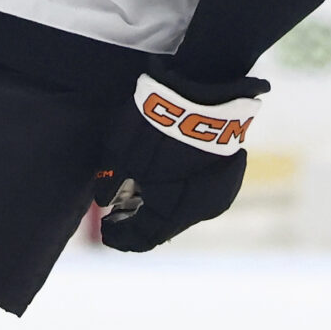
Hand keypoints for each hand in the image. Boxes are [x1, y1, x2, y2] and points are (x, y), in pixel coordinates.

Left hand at [91, 67, 266, 252]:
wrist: (202, 90)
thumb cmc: (154, 125)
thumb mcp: (119, 153)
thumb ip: (110, 183)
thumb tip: (105, 202)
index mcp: (174, 212)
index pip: (144, 239)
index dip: (121, 239)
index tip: (105, 232)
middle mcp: (201, 210)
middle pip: (165, 227)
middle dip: (139, 224)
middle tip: (118, 217)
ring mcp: (218, 191)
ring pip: (183, 210)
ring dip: (158, 208)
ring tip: (135, 197)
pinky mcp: (226, 172)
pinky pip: (196, 192)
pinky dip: (175, 193)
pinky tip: (160, 181)